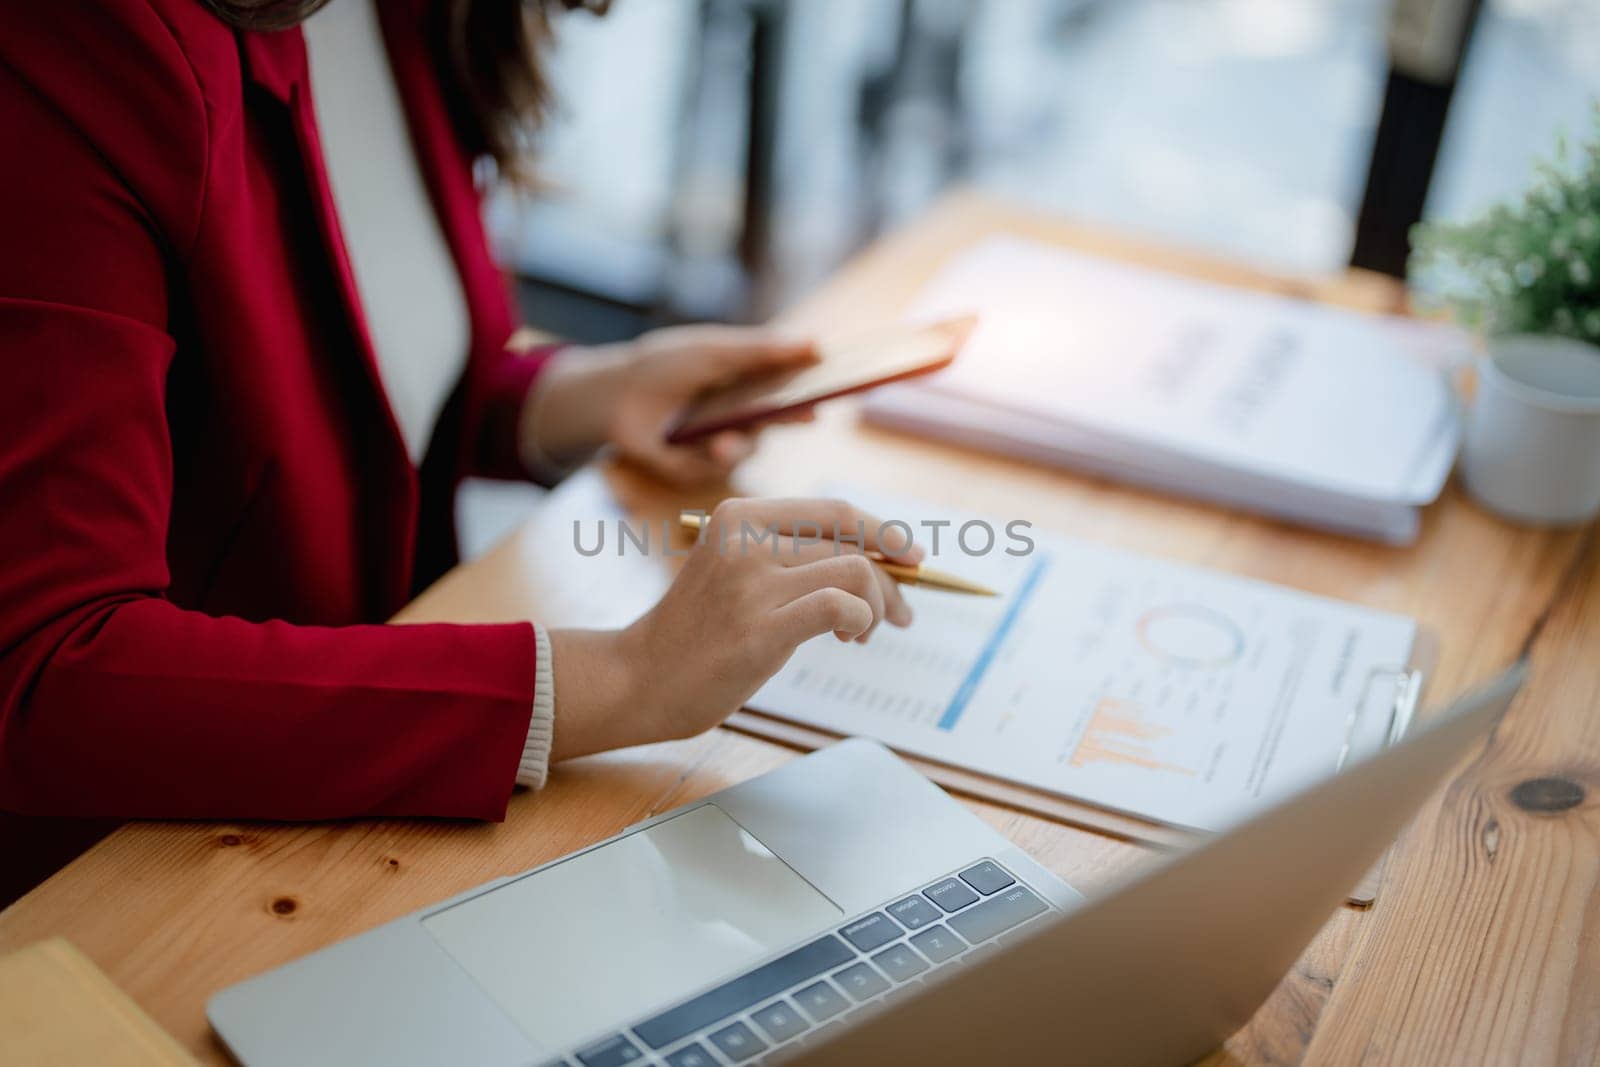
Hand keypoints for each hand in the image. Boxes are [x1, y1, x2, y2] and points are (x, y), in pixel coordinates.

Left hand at [525, 325, 817, 485]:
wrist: (615, 394)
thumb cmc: (667, 364)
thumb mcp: (715, 351)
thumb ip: (762, 350)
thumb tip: (815, 343)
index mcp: (755, 384)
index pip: (799, 386)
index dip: (823, 386)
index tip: (847, 382)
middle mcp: (747, 417)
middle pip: (782, 421)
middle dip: (796, 416)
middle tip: (811, 412)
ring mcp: (724, 444)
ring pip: (748, 450)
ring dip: (738, 445)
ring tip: (723, 441)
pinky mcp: (699, 468)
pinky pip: (715, 469)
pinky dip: (707, 458)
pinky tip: (700, 447)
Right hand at [547, 498, 921, 761]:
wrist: (642, 678)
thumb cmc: (699, 633)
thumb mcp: (736, 572)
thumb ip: (789, 556)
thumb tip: (878, 557)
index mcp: (739, 516)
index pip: (833, 510)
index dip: (882, 531)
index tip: (912, 555)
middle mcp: (745, 539)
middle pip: (851, 542)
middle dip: (891, 580)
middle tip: (900, 613)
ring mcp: (751, 583)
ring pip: (854, 572)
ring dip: (875, 606)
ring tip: (858, 634)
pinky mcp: (760, 629)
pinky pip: (841, 606)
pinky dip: (860, 620)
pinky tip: (847, 638)